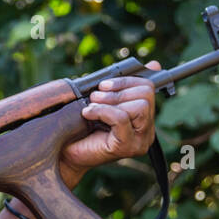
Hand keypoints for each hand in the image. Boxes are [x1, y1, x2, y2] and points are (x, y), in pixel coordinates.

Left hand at [59, 61, 160, 184]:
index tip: (104, 84)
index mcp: (143, 119)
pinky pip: (121, 118)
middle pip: (146, 95)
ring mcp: (139, 141)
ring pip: (139, 106)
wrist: (64, 155)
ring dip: (111, 101)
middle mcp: (146, 131)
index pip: (148, 89)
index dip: (126, 80)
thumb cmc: (81, 130)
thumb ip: (120, 87)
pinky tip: (88, 115)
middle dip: (118, 90)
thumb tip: (153, 64)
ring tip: (92, 106)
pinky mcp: (127, 147)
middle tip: (95, 97)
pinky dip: (102, 111)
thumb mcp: (102, 103)